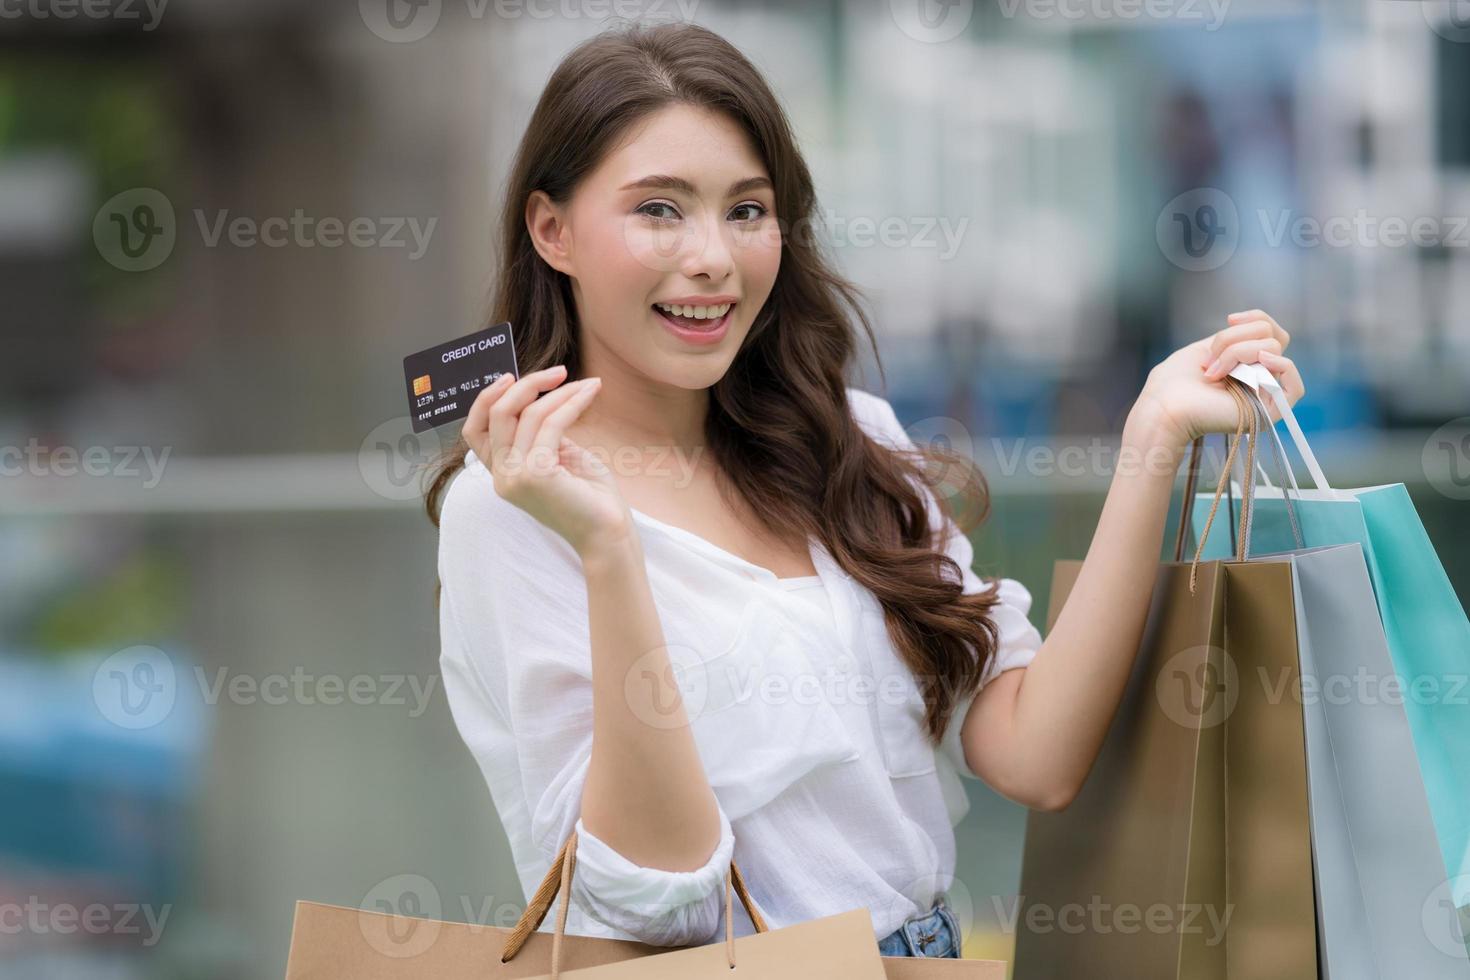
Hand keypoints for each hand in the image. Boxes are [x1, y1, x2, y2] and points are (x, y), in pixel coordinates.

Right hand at [462, 365, 632, 556]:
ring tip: (587, 384)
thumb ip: (541, 433)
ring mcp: (516, 476)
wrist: (607, 533)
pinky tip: (591, 392)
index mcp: (502, 473)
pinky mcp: (537, 474)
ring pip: (528, 414)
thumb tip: (541, 397)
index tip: (510, 376)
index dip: (486, 399)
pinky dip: (572, 402)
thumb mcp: (557, 456)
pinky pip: (552, 423)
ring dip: (559, 392)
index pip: (473, 430)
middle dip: (527, 384)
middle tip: (559, 372)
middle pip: (497, 413)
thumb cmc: (589, 496)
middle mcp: (502, 476)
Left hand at [1134, 309, 1306, 447]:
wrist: (1164, 406)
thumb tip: (1261, 329)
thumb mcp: (1206, 349)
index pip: (1271, 330)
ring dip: (1237, 352)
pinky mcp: (1269, 412)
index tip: (1229, 320)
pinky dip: (1278, 366)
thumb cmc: (1174, 381)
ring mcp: (1265, 395)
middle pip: (1271, 335)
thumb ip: (1236, 339)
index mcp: (1245, 365)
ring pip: (1273, 350)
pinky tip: (1255, 366)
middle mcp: (1259, 379)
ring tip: (1214, 372)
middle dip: (1235, 338)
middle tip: (1210, 360)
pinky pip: (1295, 385)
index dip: (1255, 318)